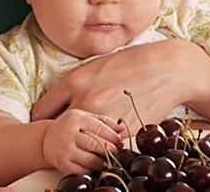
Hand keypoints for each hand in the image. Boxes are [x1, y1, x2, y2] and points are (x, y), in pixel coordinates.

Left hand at [32, 40, 209, 132]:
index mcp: (74, 81)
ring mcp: (104, 118)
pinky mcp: (123, 131)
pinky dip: (104, 146)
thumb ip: (74, 84)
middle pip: (56, 131)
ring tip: (88, 139)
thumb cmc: (132, 63)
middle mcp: (85, 101)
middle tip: (66, 136)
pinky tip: (109, 139)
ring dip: (82, 143)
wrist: (167, 69)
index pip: (41, 111)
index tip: (50, 123)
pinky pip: (104, 146)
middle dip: (60, 134)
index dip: (44, 120)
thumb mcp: (95, 65)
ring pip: (80, 143)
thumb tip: (58, 103)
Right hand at [43, 109, 123, 173]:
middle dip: (110, 149)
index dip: (113, 136)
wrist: (46, 139)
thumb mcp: (84, 118)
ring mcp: (65, 149)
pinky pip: (83, 170)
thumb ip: (103, 121)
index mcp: (76, 119)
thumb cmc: (69, 127)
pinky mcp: (62, 163)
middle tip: (116, 152)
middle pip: (96, 144)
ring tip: (108, 160)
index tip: (120, 141)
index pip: (100, 128)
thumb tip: (122, 128)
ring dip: (103, 162)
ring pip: (91, 159)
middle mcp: (69, 133)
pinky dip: (92, 170)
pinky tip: (96, 166)